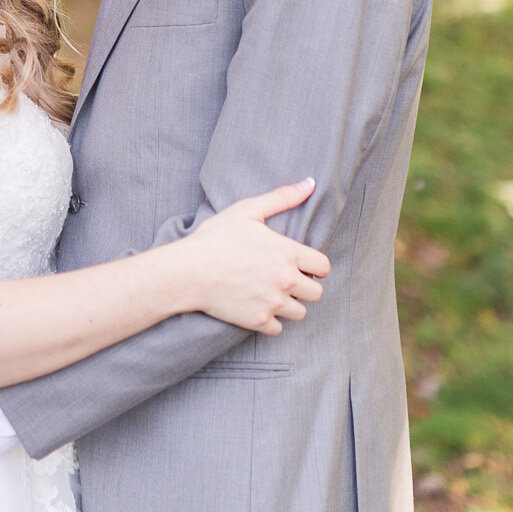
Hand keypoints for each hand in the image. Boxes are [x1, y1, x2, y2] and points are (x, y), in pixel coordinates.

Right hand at [185, 179, 330, 334]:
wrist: (187, 271)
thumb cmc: (215, 237)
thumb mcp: (247, 210)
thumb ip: (282, 197)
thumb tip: (311, 183)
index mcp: (288, 252)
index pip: (324, 267)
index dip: (315, 266)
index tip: (301, 265)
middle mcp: (286, 280)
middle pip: (316, 293)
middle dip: (304, 287)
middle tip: (284, 280)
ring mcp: (273, 303)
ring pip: (300, 313)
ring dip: (289, 305)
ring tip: (270, 293)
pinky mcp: (259, 321)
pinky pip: (278, 328)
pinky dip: (270, 320)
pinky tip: (257, 306)